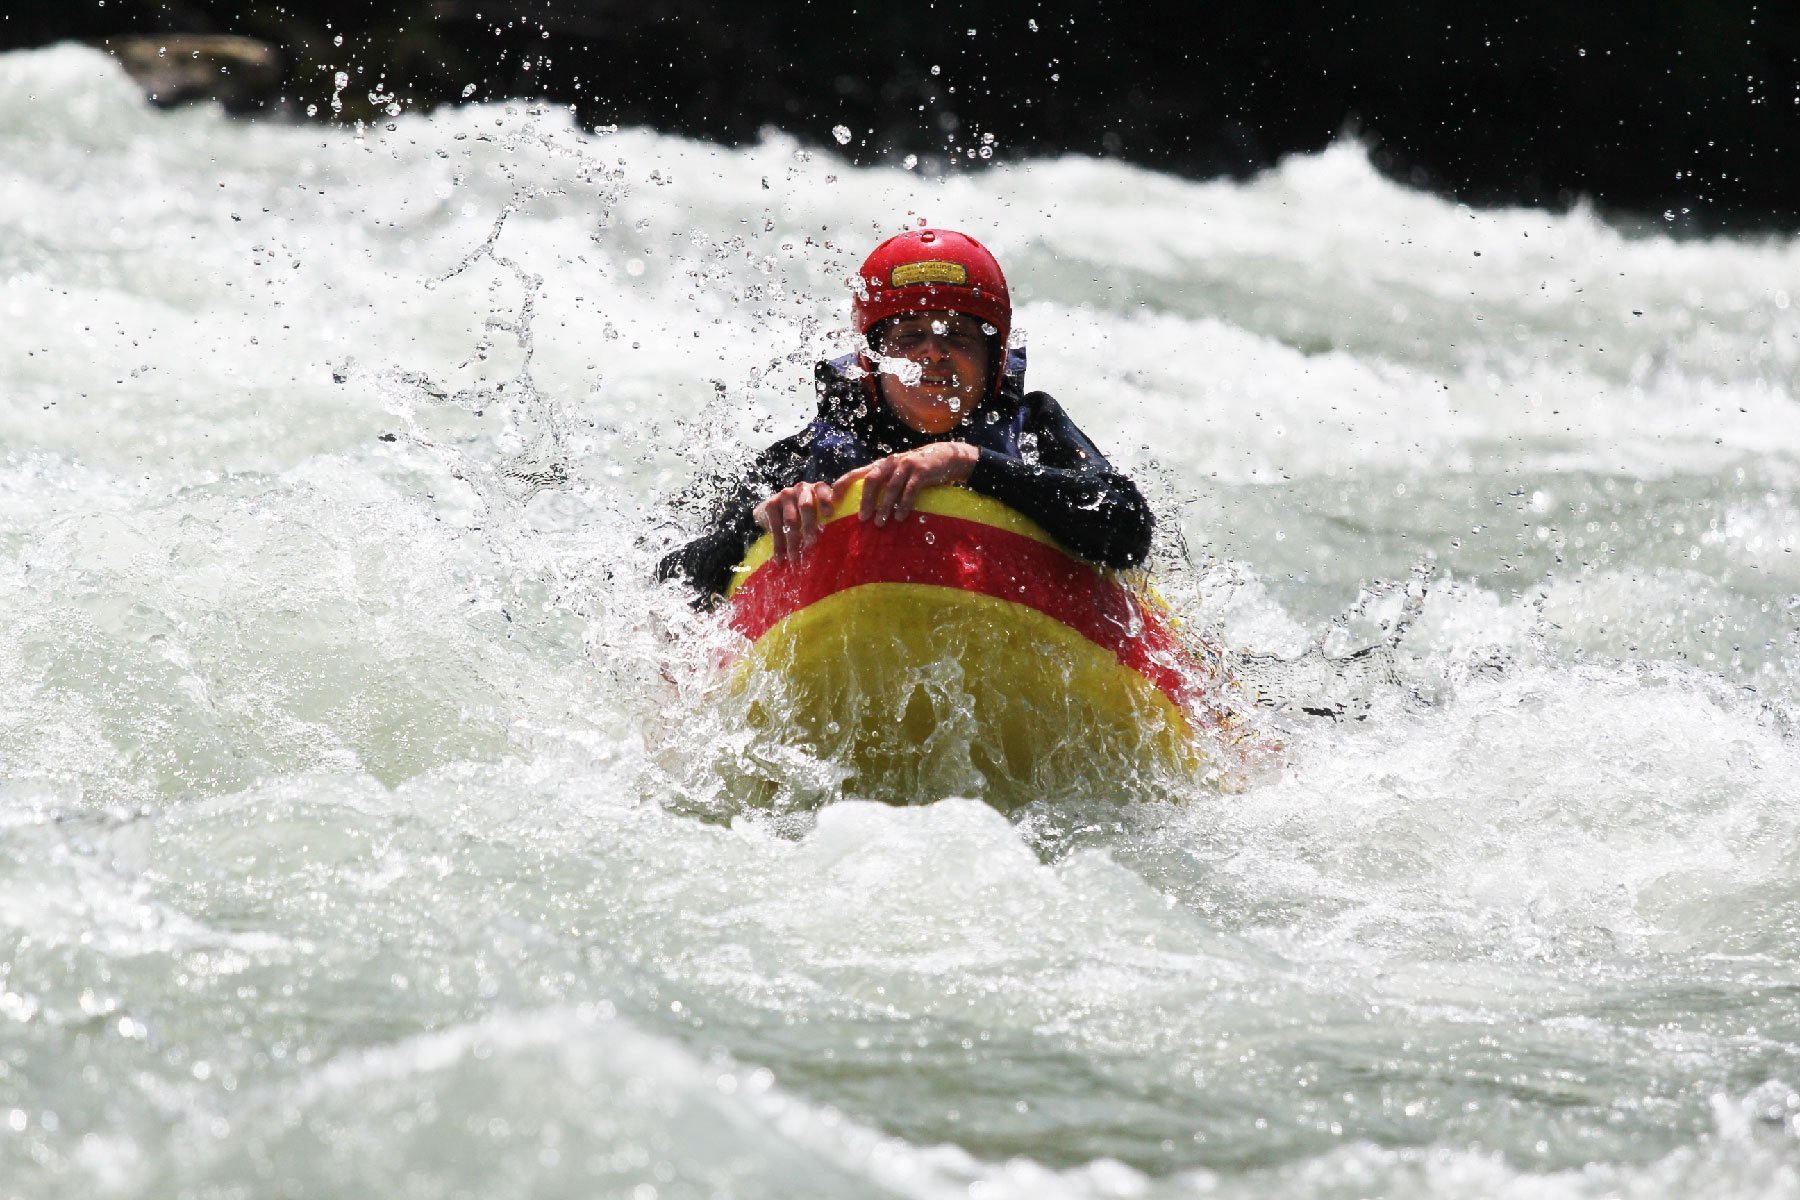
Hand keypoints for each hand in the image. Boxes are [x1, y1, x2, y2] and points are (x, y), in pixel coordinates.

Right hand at [753, 479, 836, 561]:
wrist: (775, 509)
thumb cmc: (805, 515)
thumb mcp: (818, 513)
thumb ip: (828, 520)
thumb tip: (841, 545)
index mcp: (818, 489)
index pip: (823, 491)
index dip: (826, 501)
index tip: (829, 514)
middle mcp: (802, 488)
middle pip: (806, 506)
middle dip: (809, 526)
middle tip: (811, 543)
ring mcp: (785, 495)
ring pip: (790, 521)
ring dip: (793, 542)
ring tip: (795, 559)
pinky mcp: (771, 504)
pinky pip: (776, 527)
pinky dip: (778, 545)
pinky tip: (780, 558)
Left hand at [835, 442, 978, 526]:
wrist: (944, 457)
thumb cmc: (916, 471)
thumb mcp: (897, 474)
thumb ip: (883, 486)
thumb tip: (865, 509)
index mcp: (881, 465)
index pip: (856, 473)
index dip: (842, 485)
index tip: (832, 501)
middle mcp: (890, 463)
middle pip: (871, 480)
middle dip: (865, 500)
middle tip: (862, 518)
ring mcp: (905, 466)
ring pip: (890, 488)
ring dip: (884, 507)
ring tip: (880, 523)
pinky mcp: (921, 471)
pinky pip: (910, 490)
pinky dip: (904, 504)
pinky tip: (900, 517)